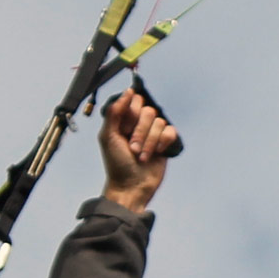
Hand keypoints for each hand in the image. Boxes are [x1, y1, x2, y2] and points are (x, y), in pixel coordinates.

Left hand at [99, 85, 179, 211]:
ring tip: (141, 156)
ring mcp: (153, 133)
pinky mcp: (165, 142)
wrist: (131, 186)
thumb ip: (114, 112)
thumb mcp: (108, 137)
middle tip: (132, 148)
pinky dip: (162, 143)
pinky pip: (170, 131)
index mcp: (124, 120)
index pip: (134, 101)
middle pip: (148, 111)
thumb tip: (128, 91)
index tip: (124, 129)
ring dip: (149, 142)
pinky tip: (156, 154)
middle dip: (140, 132)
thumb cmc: (116, 164)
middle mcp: (139, 124)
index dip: (131, 114)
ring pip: (159, 122)